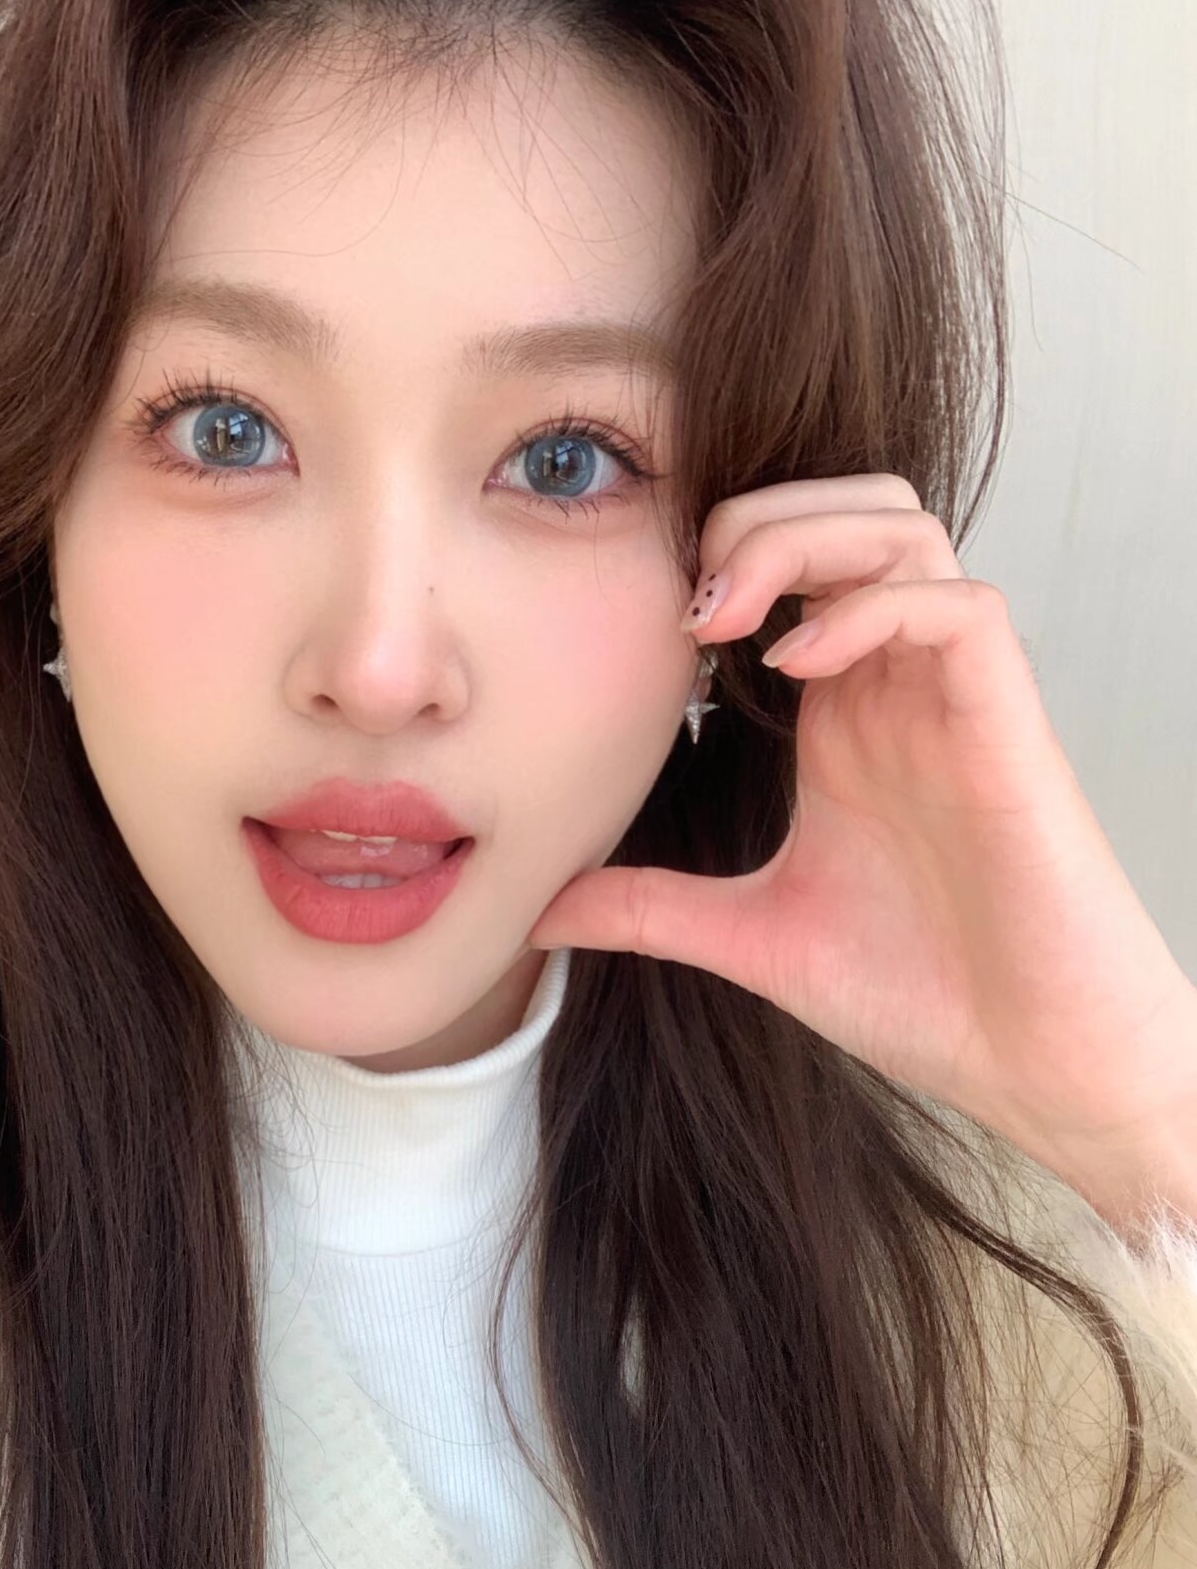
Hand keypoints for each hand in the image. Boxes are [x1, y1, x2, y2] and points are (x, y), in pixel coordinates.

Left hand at [525, 473, 1196, 1180]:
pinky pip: (957, 606)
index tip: (643, 621)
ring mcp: (954, 695)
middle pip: (848, 507)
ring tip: (725, 617)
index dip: (712, 554)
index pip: (792, 561)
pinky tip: (799, 667)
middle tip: (685, 600)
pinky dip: (872, 608)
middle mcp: (897, 682)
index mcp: (841, 710)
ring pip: (902, 528)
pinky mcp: (1008, 723)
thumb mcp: (749, 937)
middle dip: (756, 516)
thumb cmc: (919, 991)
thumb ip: (650, 908)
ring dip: (805, 539)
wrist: (1031, 1062)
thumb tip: (538, 913)